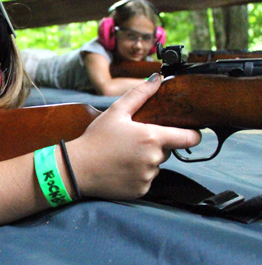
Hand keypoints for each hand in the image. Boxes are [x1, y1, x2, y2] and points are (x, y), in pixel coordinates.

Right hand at [67, 73, 201, 198]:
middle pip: (167, 151)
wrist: (77, 168)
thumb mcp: (116, 112)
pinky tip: (120, 169)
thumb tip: (157, 78)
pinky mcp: (141, 190)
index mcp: (152, 137)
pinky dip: (137, 176)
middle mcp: (154, 159)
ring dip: (145, 161)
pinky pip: (146, 180)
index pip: (188, 138)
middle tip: (131, 142)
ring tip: (122, 156)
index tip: (190, 133)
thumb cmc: (96, 138)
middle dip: (154, 146)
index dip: (193, 134)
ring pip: (155, 166)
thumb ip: (139, 94)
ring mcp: (148, 176)